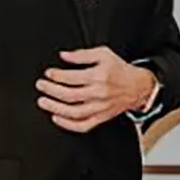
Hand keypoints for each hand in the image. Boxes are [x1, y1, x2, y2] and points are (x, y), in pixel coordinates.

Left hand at [36, 48, 156, 132]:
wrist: (138, 86)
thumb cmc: (119, 70)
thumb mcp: (103, 54)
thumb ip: (82, 55)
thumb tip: (64, 56)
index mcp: (99, 76)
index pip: (72, 78)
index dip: (56, 76)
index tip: (48, 73)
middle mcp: (99, 93)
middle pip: (70, 95)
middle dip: (51, 90)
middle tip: (41, 85)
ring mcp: (100, 107)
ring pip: (74, 112)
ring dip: (55, 108)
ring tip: (43, 102)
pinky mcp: (101, 117)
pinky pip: (83, 125)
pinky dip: (68, 124)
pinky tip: (57, 118)